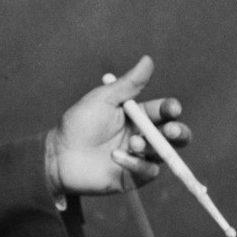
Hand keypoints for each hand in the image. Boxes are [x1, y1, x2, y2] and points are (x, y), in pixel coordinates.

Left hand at [43, 54, 191, 196]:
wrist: (58, 154)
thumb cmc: (78, 123)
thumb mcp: (103, 99)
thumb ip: (128, 84)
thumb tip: (148, 60)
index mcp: (138, 115)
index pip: (164, 112)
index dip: (171, 109)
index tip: (171, 108)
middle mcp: (143, 136)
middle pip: (174, 136)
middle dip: (178, 132)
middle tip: (170, 131)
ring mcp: (139, 157)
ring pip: (163, 154)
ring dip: (153, 147)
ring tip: (133, 143)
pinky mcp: (132, 177)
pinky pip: (148, 172)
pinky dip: (137, 164)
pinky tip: (116, 157)